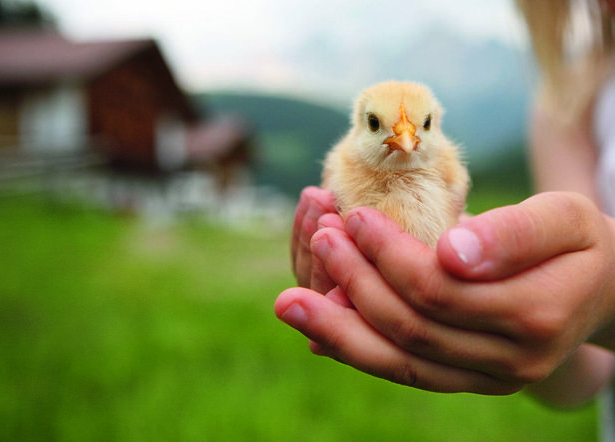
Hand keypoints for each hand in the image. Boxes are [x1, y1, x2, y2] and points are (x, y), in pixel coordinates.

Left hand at [276, 192, 614, 394]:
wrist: (600, 289)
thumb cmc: (578, 243)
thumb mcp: (565, 219)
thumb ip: (515, 234)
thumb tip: (452, 253)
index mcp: (534, 315)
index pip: (438, 289)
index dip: (387, 254)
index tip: (353, 215)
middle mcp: (508, 361)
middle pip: (409, 330)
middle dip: (353, 283)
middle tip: (319, 238)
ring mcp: (484, 378)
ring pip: (398, 363)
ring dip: (338, 330)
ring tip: (289, 303)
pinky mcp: (464, 379)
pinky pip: (403, 371)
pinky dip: (357, 351)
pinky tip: (317, 334)